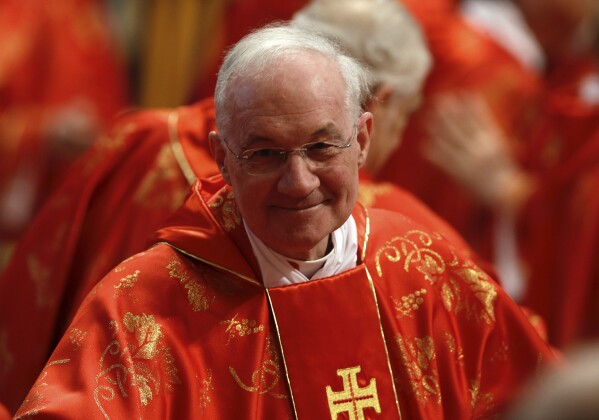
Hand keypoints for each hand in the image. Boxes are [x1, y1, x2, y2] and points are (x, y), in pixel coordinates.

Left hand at [423, 92, 533, 211]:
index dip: (469, 106)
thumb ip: (491, 135)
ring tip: (428, 118)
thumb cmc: (507, 175)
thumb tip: (480, 120)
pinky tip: (425, 144)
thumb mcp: (504, 150)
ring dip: (437, 128)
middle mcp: (480, 148)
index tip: (461, 95)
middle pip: (461, 125)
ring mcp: (468, 160)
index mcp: (493, 140)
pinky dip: (433, 151)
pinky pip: (442, 160)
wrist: (507, 197)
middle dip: (449, 112)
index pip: (480, 118)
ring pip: (449, 140)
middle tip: (438, 100)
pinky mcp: (459, 174)